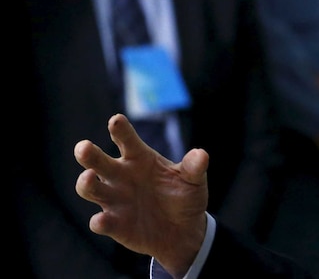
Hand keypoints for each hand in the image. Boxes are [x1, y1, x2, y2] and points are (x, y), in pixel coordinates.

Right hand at [74, 114, 209, 277]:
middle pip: (98, 161)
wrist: (183, 231)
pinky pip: (101, 221)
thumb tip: (201, 155)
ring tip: (89, 177)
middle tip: (83, 147)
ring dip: (86, 183)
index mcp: (139, 158)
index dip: (120, 129)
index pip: (126, 139)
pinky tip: (102, 220)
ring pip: (90, 188)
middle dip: (89, 153)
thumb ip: (194, 167)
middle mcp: (121, 175)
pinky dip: (99, 221)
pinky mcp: (114, 224)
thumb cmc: (184, 197)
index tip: (116, 121)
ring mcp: (115, 199)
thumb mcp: (193, 180)